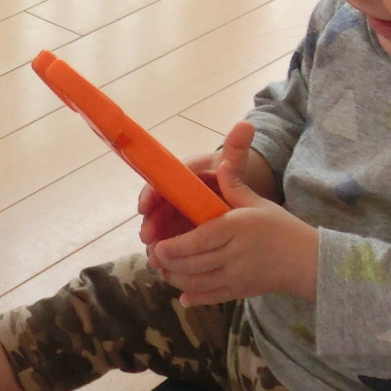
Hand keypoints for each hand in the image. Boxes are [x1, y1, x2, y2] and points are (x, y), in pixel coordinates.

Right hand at [137, 121, 280, 244]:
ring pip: (161, 226)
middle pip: (157, 208)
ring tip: (155, 257)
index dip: (150, 194)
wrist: (237, 188)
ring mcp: (177, 212)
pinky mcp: (182, 228)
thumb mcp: (235, 163)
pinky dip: (167, 251)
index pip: (161, 182)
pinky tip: (166, 266)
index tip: (144, 207)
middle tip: (148, 238)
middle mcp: (175, 193)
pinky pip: (170, 239)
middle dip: (151, 223)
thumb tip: (246, 125)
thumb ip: (237, 148)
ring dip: (156, 242)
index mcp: (183, 175)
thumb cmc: (232, 173)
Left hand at [146, 125, 317, 304]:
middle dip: (169, 264)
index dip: (175, 247)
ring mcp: (238, 276)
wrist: (309, 261)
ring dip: (176, 280)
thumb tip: (222, 164)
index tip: (159, 247)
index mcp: (236, 228)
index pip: (199, 240)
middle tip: (153, 258)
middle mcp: (234, 254)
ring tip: (163, 273)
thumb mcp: (258, 203)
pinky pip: (214, 297)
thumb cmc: (282, 227)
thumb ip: (235, 186)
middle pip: (194, 264)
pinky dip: (196, 298)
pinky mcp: (242, 291)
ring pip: (199, 282)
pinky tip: (184, 296)